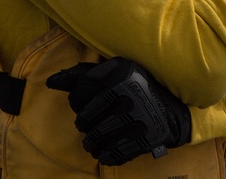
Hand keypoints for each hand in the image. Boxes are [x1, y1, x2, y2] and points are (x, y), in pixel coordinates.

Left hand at [46, 57, 190, 165]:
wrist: (175, 108)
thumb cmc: (136, 87)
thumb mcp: (115, 70)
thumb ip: (83, 74)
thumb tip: (51, 82)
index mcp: (119, 73)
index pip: (80, 92)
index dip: (77, 101)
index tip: (84, 104)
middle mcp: (127, 94)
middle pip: (85, 119)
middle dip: (84, 125)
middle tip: (90, 125)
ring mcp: (136, 118)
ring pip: (96, 139)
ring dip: (92, 143)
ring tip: (94, 141)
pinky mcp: (144, 138)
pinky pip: (114, 153)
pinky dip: (106, 155)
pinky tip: (106, 152)